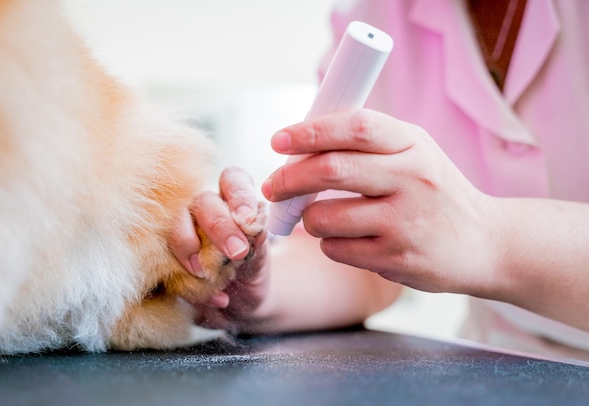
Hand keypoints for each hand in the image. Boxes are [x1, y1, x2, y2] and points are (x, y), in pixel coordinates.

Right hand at [168, 167, 270, 331]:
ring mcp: (180, 230)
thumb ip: (257, 243)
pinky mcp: (165, 257)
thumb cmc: (251, 271)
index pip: (233, 180)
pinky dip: (185, 282)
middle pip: (203, 201)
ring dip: (189, 247)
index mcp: (231, 200)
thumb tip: (254, 228)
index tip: (247, 218)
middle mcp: (203, 209)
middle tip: (237, 252)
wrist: (238, 302)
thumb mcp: (260, 259)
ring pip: (175, 224)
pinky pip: (164, 261)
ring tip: (207, 273)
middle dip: (219, 226)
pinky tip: (216, 298)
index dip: (240, 195)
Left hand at [262, 109, 500, 297]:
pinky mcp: (397, 259)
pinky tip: (348, 239)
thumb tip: (301, 143)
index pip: (356, 127)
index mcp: (414, 145)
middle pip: (331, 170)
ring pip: (324, 217)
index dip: (310, 131)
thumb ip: (368, 145)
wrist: (485, 243)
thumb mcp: (415, 154)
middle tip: (272, 186)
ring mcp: (405, 223)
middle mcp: (413, 180)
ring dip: (308, 218)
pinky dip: (329, 243)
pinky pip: (336, 250)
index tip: (278, 140)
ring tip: (319, 216)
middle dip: (289, 178)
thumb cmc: (435, 193)